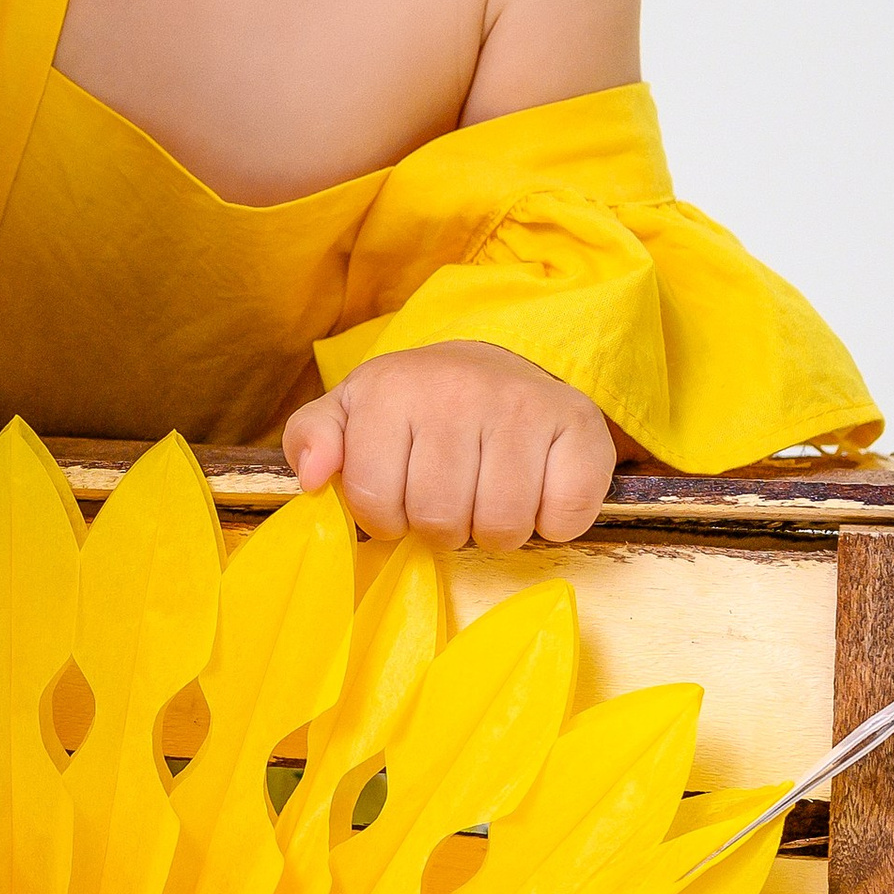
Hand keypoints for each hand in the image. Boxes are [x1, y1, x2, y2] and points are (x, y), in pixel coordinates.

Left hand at [281, 341, 617, 551]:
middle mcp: (459, 390)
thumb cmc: (417, 405)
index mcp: (391, 390)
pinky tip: (536, 494)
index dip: (386, 518)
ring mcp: (525, 406)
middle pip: (440, 520)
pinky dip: (551, 524)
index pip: (376, 502)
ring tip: (487, 497)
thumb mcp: (350, 411)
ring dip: (493, 531)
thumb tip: (312, 476)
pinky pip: (565, 518)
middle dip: (440, 527)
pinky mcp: (581, 425)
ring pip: (502, 526)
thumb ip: (312, 438)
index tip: (399, 496)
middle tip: (448, 498)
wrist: (498, 363)